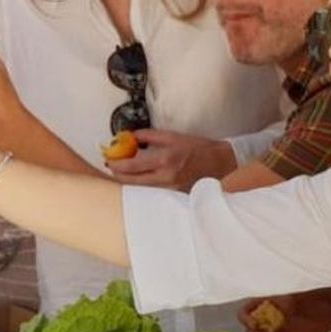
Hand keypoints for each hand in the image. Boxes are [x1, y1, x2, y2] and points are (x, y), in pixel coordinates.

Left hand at [105, 129, 235, 188]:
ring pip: (140, 189)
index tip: (109, 159)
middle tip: (112, 166)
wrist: (221, 163)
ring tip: (124, 171)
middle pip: (131, 182)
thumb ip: (149, 136)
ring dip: (129, 180)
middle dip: (117, 175)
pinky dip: (143, 185)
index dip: (116, 164)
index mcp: (165, 160)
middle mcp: (166, 177)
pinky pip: (152, 191)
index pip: (131, 167)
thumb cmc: (199, 149)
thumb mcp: (173, 137)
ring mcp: (170, 189)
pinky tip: (140, 178)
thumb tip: (131, 136)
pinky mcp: (173, 195)